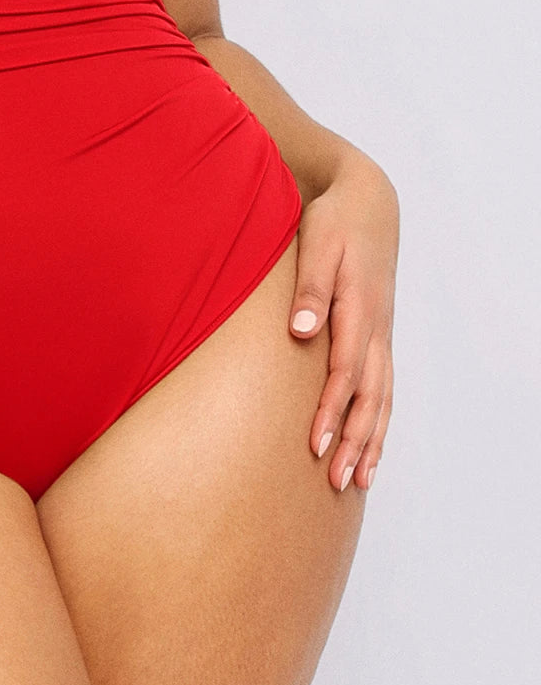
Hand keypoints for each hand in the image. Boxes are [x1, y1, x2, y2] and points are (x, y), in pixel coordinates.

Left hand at [288, 152, 399, 492]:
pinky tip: (370, 447)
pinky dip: (380, 421)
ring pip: (381, 398)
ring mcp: (381, 333)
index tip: (315, 444)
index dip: (331, 410)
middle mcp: (375, 328)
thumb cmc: (334, 222)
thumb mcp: (318, 245)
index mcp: (358, 308)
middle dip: (353, 440)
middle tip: (337, 482)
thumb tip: (301, 332)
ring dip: (370, 440)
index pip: (345, 372)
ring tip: (358, 481)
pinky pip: (384, 387)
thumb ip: (309, 290)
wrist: (367, 202)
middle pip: (369, 396)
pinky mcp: (379, 334)